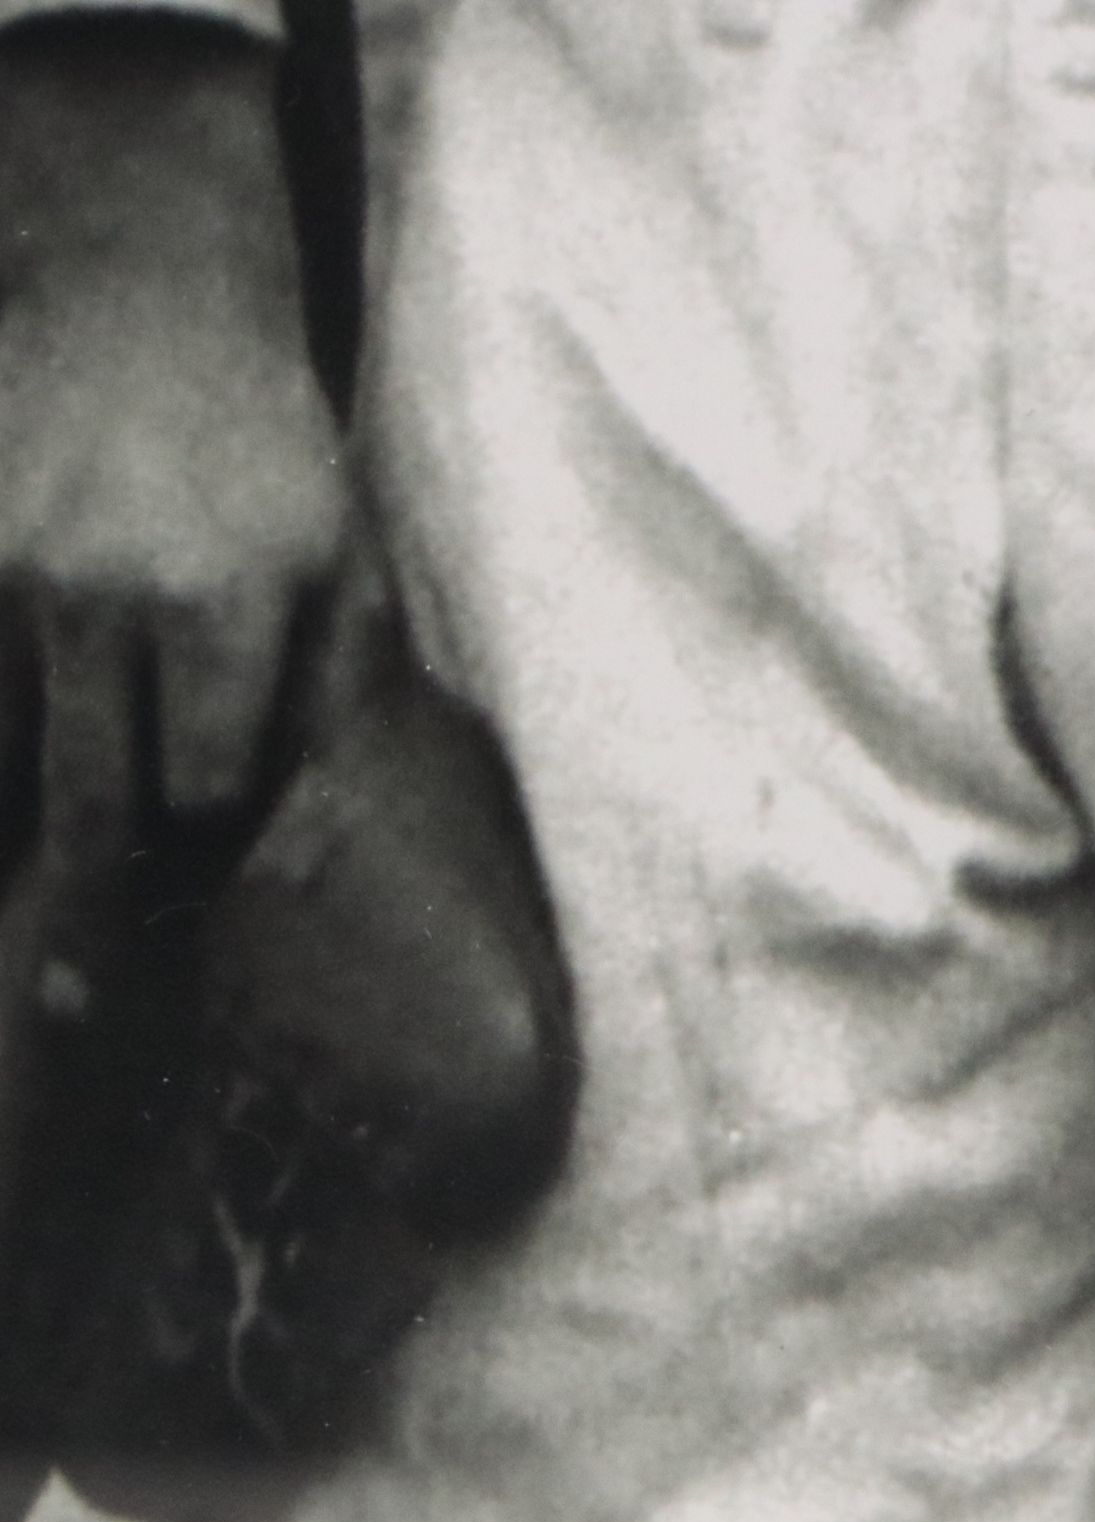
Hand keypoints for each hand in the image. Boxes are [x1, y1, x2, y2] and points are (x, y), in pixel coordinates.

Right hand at [0, 17, 343, 893]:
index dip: (192, 842)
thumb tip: (292, 860)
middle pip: (90, 802)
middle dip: (95, 890)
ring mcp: (10, 554)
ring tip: (52, 844)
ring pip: (3, 757)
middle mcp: (113, 584)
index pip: (204, 794)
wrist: (127, 268)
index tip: (185, 859)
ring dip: (25, 811)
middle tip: (91, 960)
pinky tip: (28, 739)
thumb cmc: (257, 446)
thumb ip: (333, 708)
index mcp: (237, 599)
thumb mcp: (341, 562)